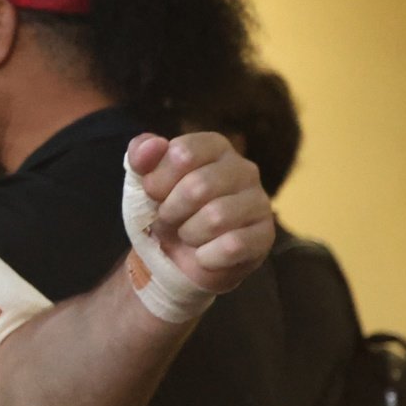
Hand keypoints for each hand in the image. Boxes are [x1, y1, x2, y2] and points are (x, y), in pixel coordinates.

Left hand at [127, 131, 273, 293]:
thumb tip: (153, 145)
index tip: (154, 194)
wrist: (176, 260)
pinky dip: (207, 257)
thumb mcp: (141, 181)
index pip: (182, 154)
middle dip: (172, 211)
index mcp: (215, 146)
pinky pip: (233, 246)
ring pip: (216, 217)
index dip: (158, 181)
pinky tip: (204, 255)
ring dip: (189, 234)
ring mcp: (259, 202)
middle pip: (198, 187)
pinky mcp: (265, 236)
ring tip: (189, 235)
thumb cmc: (164, 212)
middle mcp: (244, 169)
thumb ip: (140, 156)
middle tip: (170, 220)